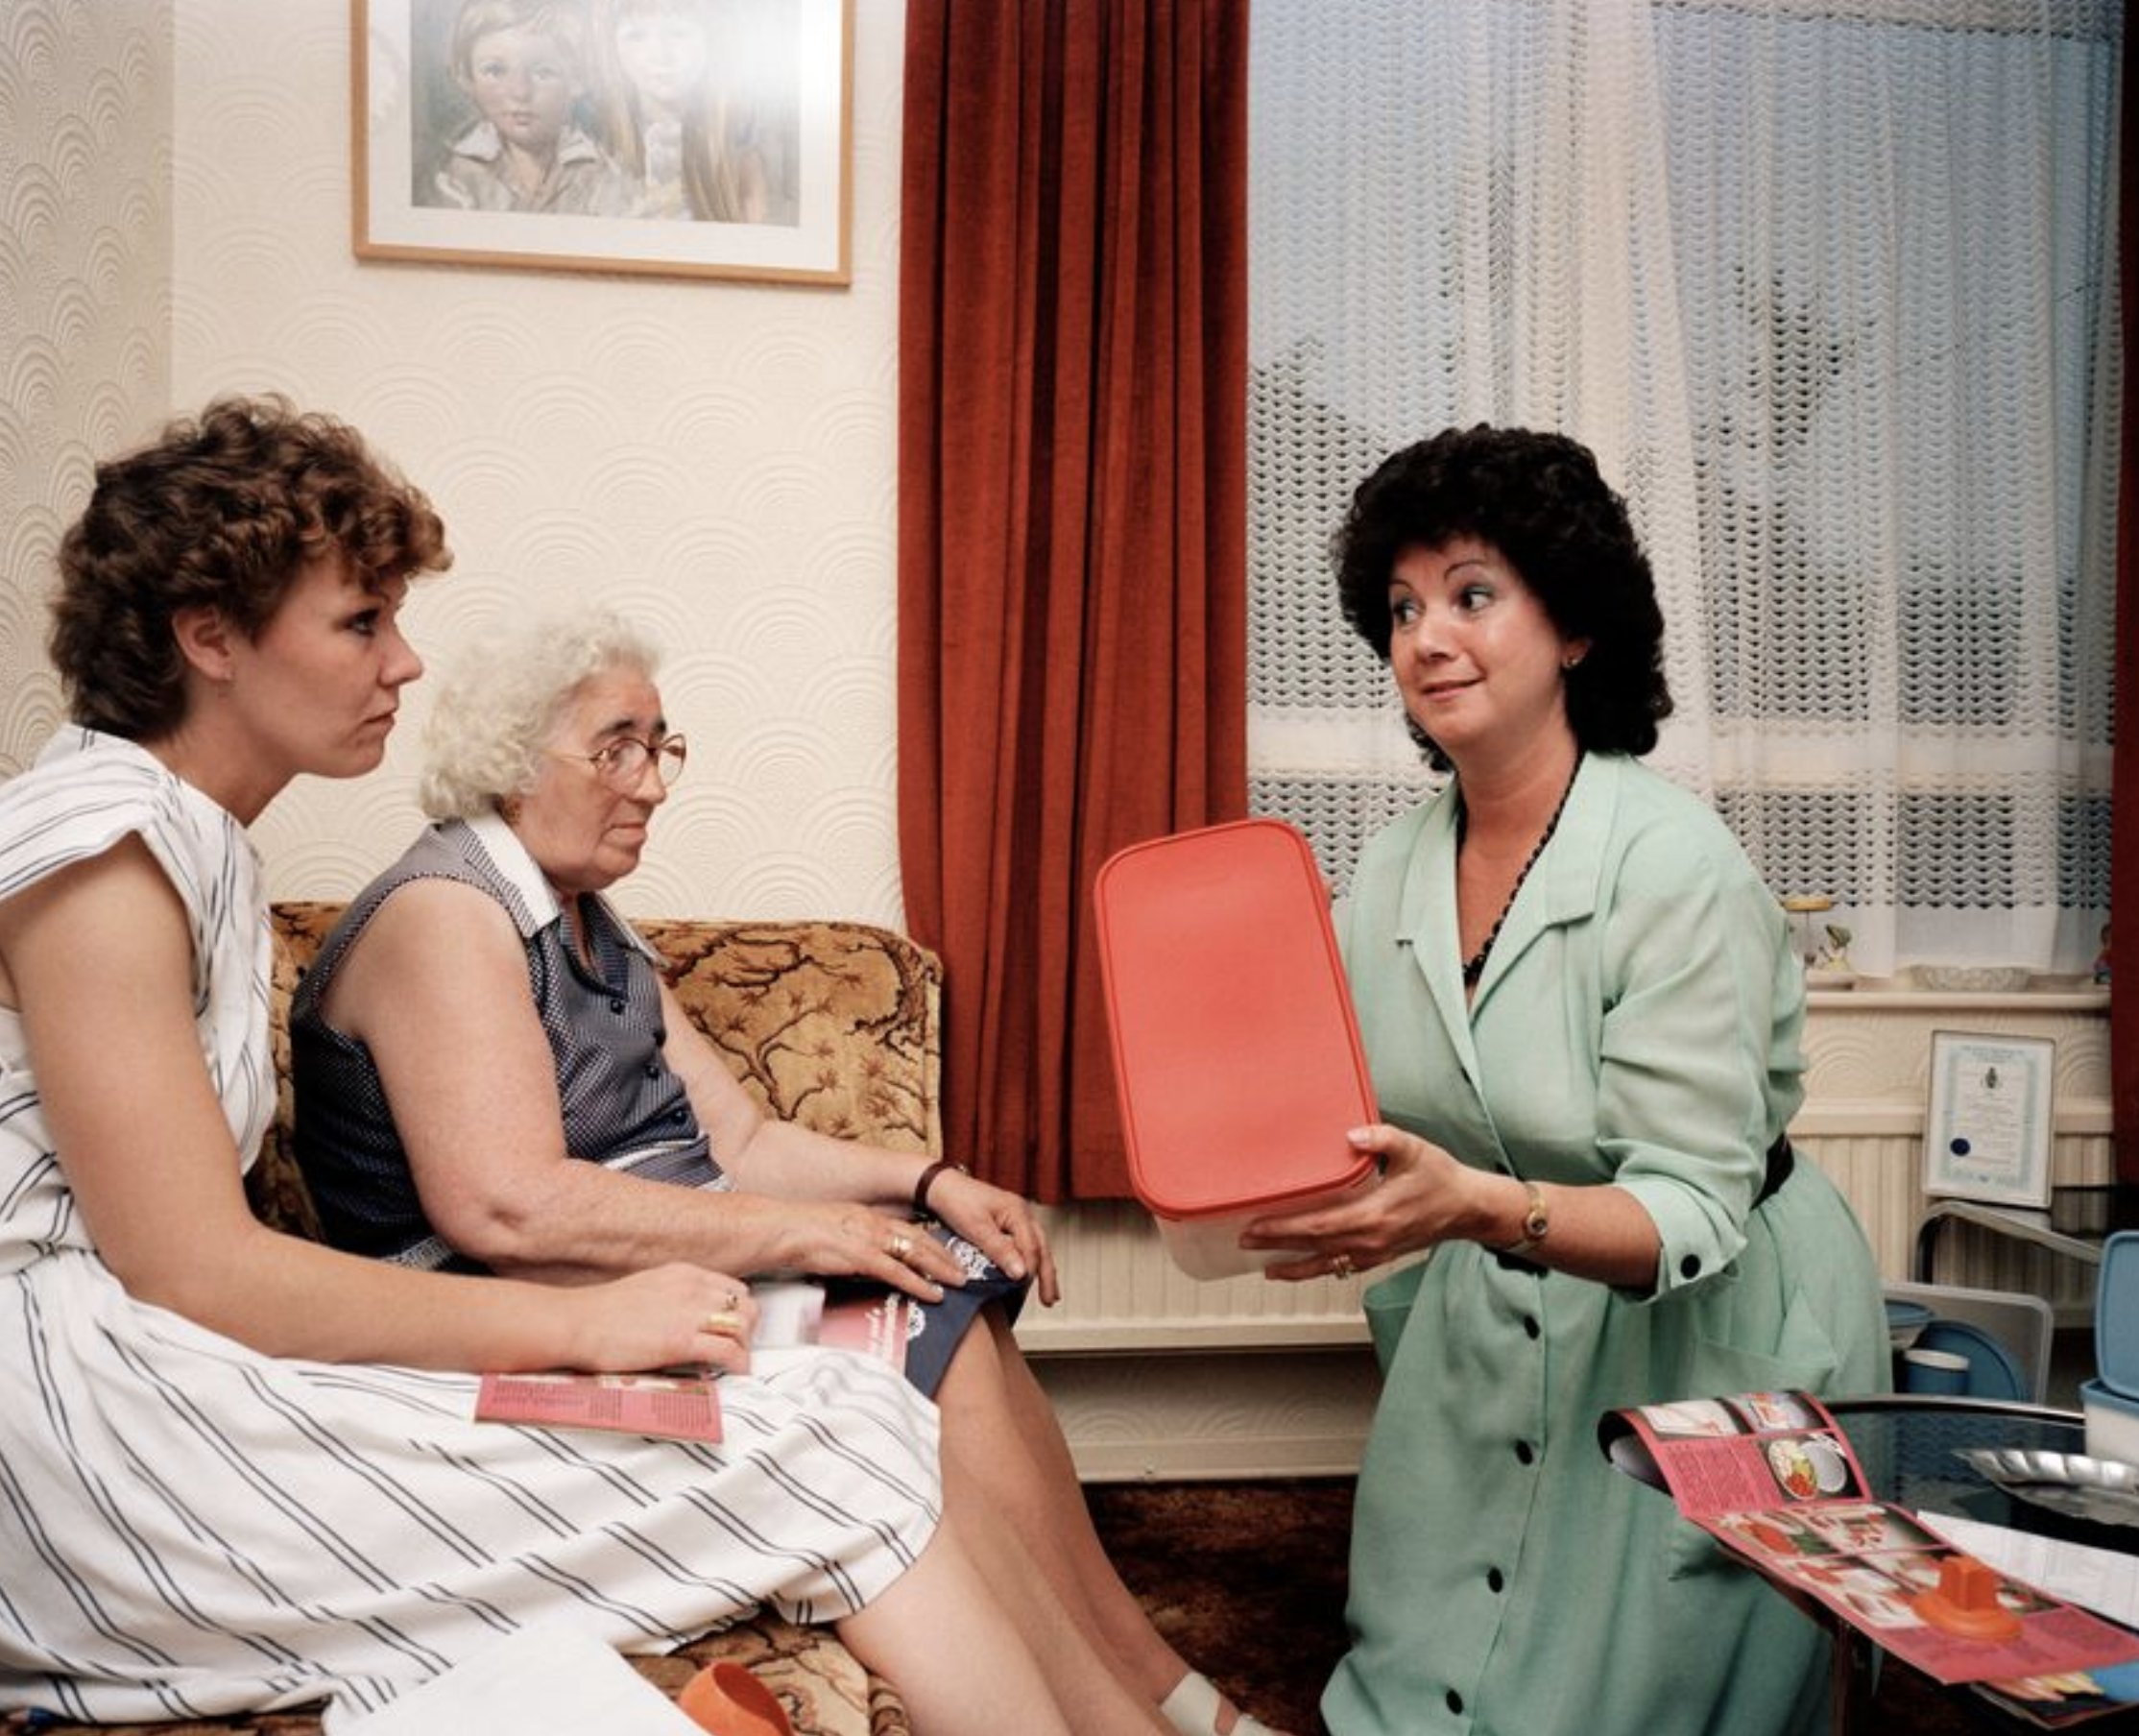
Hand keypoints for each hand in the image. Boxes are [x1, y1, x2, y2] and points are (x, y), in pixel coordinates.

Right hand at [563, 1263, 759, 1374]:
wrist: (578, 1322)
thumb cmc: (602, 1312)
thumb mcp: (647, 1288)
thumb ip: (673, 1297)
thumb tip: (686, 1316)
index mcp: (684, 1274)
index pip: (734, 1287)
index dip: (740, 1310)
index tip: (736, 1326)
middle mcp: (693, 1289)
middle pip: (745, 1305)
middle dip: (748, 1329)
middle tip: (739, 1346)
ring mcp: (689, 1313)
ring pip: (742, 1326)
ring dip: (745, 1347)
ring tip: (737, 1361)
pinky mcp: (682, 1341)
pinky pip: (728, 1350)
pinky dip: (739, 1362)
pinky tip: (736, 1370)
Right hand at [763, 1198, 967, 1302]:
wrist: (778, 1229)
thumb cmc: (796, 1234)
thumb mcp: (831, 1234)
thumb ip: (850, 1246)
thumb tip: (862, 1265)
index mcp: (865, 1216)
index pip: (905, 1227)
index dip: (929, 1240)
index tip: (945, 1250)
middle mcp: (872, 1223)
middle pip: (918, 1237)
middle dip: (944, 1253)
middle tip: (962, 1268)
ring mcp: (868, 1238)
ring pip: (915, 1252)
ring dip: (940, 1268)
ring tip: (958, 1281)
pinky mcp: (860, 1256)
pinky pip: (897, 1272)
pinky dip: (918, 1283)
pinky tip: (933, 1293)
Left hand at [923, 1167, 1060, 1306]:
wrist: (940, 1186)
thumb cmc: (956, 1201)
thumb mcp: (976, 1228)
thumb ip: (1000, 1250)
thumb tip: (1021, 1273)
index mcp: (1018, 1211)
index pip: (1031, 1246)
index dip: (1029, 1270)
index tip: (1022, 1290)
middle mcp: (1022, 1214)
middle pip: (1042, 1248)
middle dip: (1047, 1275)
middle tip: (1049, 1300)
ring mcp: (1016, 1219)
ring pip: (1037, 1248)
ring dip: (1042, 1271)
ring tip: (1048, 1295)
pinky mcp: (1007, 1225)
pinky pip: (1025, 1246)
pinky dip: (1030, 1263)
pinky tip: (1029, 1277)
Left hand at [1240, 1123, 1483, 1282]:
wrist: (1469, 1209)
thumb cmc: (1442, 1179)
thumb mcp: (1415, 1150)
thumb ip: (1383, 1138)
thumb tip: (1353, 1133)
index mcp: (1375, 1213)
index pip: (1320, 1225)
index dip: (1286, 1227)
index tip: (1258, 1224)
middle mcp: (1371, 1238)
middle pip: (1315, 1247)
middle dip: (1278, 1245)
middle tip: (1245, 1242)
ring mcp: (1375, 1251)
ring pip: (1327, 1265)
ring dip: (1294, 1267)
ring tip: (1266, 1267)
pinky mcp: (1380, 1255)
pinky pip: (1342, 1267)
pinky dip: (1319, 1269)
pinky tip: (1302, 1267)